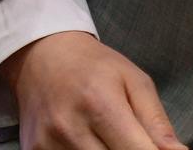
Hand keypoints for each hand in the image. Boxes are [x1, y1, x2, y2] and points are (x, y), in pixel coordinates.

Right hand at [1, 31, 184, 148]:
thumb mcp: (134, 80)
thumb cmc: (91, 65)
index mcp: (99, 104)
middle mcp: (69, 126)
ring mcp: (48, 141)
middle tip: (129, 141)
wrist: (38, 52)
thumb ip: (157, 122)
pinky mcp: (35, 148)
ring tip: (105, 137)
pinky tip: (84, 142)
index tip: (154, 149)